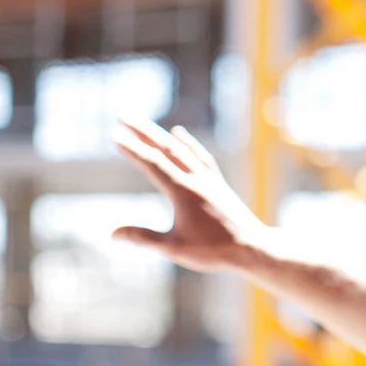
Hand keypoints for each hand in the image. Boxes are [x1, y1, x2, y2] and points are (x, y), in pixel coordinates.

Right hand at [112, 117, 268, 272]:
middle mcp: (196, 180)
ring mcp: (209, 179)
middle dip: (142, 131)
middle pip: (166, 148)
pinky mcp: (218, 183)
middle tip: (122, 115)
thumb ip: (144, 237)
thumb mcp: (175, 247)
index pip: (153, 164)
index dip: (133, 149)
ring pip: (182, 150)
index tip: (115, 135)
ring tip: (143, 123)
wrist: (252, 248)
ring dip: (160, 135)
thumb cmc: (213, 251)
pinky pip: (200, 156)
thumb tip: (113, 234)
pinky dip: (187, 143)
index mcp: (183, 192)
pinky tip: (179, 134)